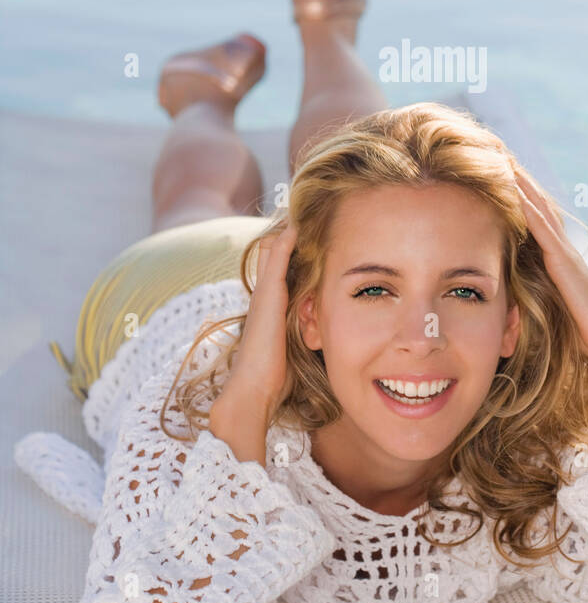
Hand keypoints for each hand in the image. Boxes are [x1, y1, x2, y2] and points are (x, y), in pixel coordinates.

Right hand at [209, 221, 297, 452]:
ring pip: (273, 254)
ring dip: (287, 236)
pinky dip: (286, 242)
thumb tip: (320, 343)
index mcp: (269, 311)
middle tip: (303, 217)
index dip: (290, 257)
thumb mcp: (293, 351)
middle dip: (288, 239)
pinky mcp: (268, 294)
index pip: (279, 275)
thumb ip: (303, 340)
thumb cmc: (274, 378)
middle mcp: (263, 298)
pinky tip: (296, 227)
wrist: (253, 388)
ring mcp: (263, 294)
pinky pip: (276, 259)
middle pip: (273, 257)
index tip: (307, 241)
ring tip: (300, 214)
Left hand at [514, 168, 587, 390]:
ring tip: (506, 164)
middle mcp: (564, 254)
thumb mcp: (562, 315)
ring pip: (541, 214)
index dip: (524, 203)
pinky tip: (518, 195)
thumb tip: (528, 302)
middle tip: (504, 158)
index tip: (507, 181)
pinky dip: (530, 211)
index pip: (539, 226)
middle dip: (522, 186)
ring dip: (523, 188)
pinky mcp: (566, 266)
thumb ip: (547, 301)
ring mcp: (566, 257)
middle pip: (540, 211)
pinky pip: (544, 233)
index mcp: (562, 265)